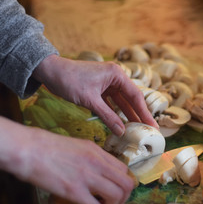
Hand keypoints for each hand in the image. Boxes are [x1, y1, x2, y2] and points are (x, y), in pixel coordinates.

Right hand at [0, 114, 133, 203]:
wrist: (27, 148)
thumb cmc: (46, 146)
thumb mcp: (76, 145)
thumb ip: (90, 157)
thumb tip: (96, 169)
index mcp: (97, 151)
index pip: (123, 169)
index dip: (122, 183)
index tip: (115, 190)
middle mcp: (97, 162)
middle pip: (126, 183)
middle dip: (123, 198)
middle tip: (112, 203)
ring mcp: (87, 176)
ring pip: (116, 195)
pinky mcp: (74, 190)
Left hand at [33, 54, 157, 135]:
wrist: (50, 71)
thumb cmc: (69, 81)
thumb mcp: (90, 100)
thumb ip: (107, 116)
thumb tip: (122, 132)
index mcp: (117, 75)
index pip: (135, 96)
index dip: (144, 112)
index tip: (152, 125)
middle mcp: (115, 78)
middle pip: (130, 99)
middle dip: (138, 115)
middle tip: (149, 130)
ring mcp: (107, 84)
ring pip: (121, 102)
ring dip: (127, 115)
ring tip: (137, 129)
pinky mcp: (99, 90)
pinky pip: (111, 103)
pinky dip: (115, 113)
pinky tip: (120, 123)